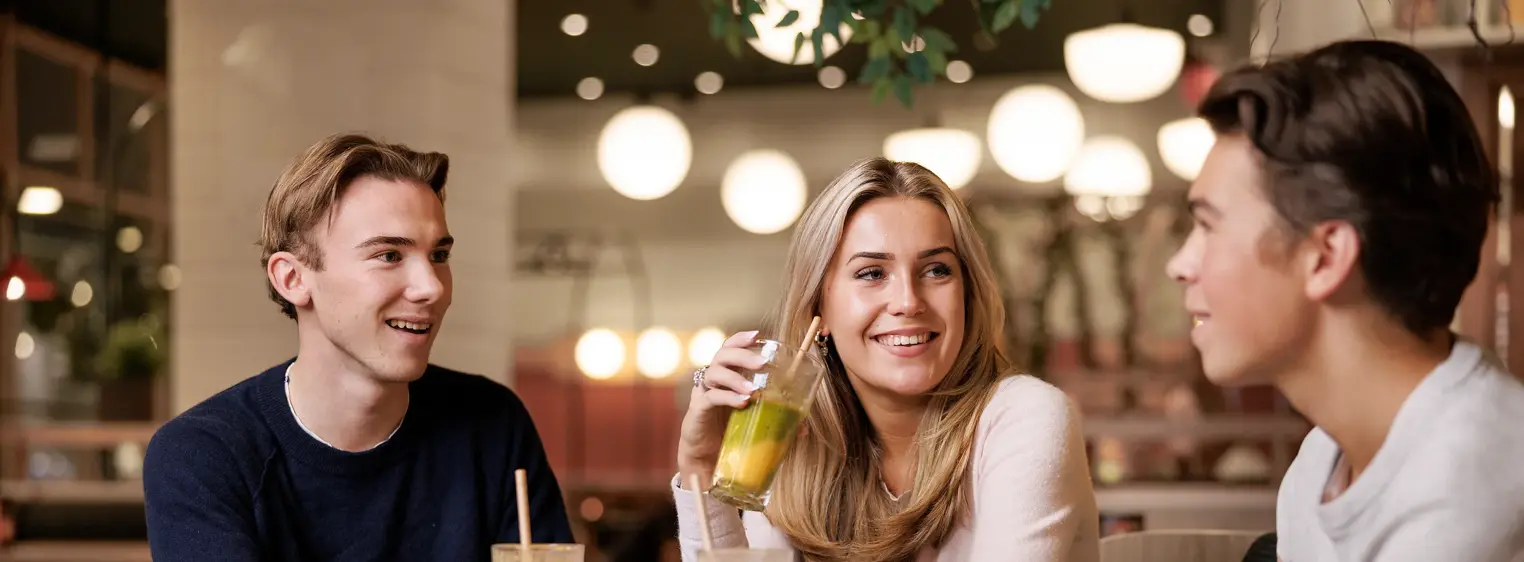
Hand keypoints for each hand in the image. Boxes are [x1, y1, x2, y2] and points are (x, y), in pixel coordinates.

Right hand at [676, 330, 766, 487]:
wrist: (705, 458)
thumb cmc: (729, 433)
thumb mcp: (753, 421)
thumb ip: (775, 420)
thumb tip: (804, 428)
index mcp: (725, 376)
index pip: (729, 348)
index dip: (741, 339)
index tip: (757, 335)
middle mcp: (712, 380)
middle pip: (722, 355)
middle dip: (743, 355)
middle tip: (763, 363)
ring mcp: (702, 394)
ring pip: (714, 373)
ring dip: (735, 378)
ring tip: (753, 390)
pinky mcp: (698, 410)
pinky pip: (711, 397)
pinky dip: (728, 397)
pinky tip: (743, 403)